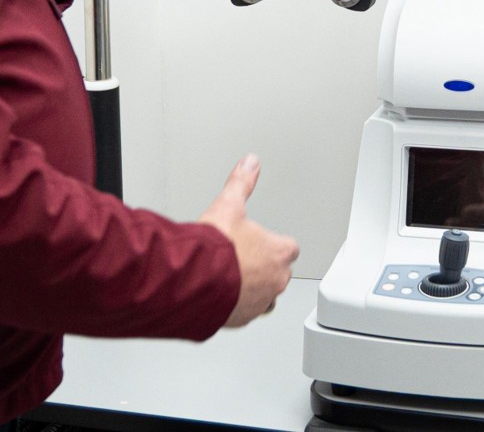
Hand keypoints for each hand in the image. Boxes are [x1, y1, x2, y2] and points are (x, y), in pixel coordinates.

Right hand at [198, 155, 298, 327]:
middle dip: (263, 266)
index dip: (275, 243)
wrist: (194, 281)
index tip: (262, 240)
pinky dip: (235, 305)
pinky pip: (244, 312)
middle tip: (241, 257)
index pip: (289, 248)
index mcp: (278, 252)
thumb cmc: (216, 249)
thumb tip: (250, 163)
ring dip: (251, 288)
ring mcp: (259, 302)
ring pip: (264, 296)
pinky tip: (219, 294)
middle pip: (278, 273)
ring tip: (230, 278)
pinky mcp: (240, 318)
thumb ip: (241, 184)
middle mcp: (274, 280)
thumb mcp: (228, 205)